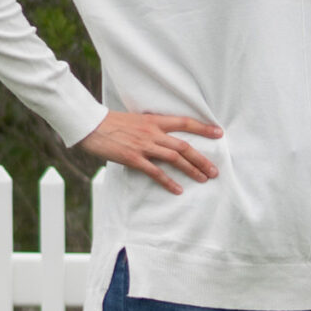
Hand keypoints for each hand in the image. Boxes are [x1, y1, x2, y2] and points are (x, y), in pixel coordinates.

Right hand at [78, 110, 222, 193]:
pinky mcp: (134, 158)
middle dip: (202, 159)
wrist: (91, 124)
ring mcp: (144, 146)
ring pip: (175, 158)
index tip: (219, 133)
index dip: (203, 128)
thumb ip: (151, 128)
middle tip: (214, 170)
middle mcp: (153, 132)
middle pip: (184, 146)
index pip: (184, 122)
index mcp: (154, 121)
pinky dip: (168, 182)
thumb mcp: (136, 120)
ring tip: (204, 179)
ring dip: (191, 170)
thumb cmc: (112, 123)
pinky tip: (178, 190)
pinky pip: (155, 172)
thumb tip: (163, 138)